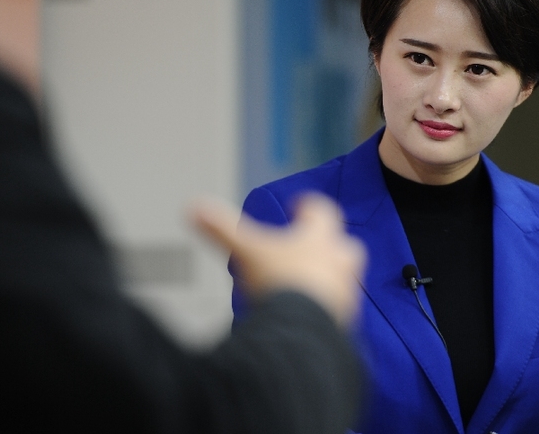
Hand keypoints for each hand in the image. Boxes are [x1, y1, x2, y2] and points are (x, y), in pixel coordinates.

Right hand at [191, 193, 365, 327]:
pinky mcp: (343, 321)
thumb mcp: (245, 251)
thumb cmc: (279, 284)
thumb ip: (220, 229)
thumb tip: (193, 207)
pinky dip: (327, 307)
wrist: (300, 332)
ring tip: (309, 283)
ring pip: (345, 278)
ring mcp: (344, 292)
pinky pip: (340, 310)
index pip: (322, 210)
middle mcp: (338, 261)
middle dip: (330, 244)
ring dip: (330, 277)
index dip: (309, 206)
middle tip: (312, 246)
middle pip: (344, 244)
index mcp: (318, 238)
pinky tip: (309, 314)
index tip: (300, 206)